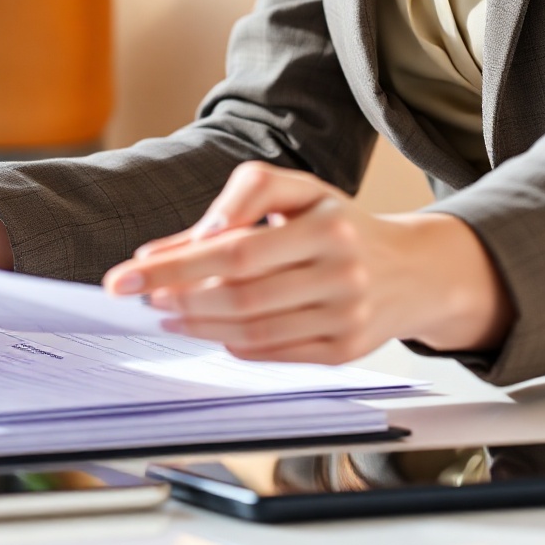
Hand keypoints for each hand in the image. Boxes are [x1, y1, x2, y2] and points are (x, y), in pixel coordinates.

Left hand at [100, 160, 512, 363]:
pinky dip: (234, 346)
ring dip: (197, 324)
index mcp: (327, 225)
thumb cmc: (339, 223)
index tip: (130, 272)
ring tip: (167, 311)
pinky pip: (275, 355)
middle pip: (239, 295)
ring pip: (252, 331)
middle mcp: (341, 273)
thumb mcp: (300, 190)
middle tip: (141, 296)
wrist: (413, 269)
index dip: (178, 265)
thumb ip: (243, 198)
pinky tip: (211, 330)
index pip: (236, 250)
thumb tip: (177, 243)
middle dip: (178, 297)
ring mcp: (345, 318)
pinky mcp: (344, 352)